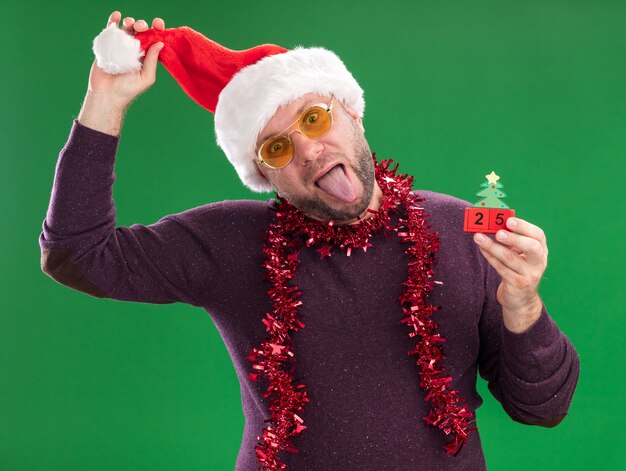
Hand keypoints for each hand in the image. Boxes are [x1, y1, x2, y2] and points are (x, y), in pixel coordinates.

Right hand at [86, 11, 165, 108]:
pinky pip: (111, 30)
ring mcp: (121, 47)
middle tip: (141, 27)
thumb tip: (160, 43)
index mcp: (146, 57)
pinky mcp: (108, 45)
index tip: (158, 24)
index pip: (154, 40)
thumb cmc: (128, 90)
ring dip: (130, 22)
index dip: (157, 30)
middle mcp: (135, 50)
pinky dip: (114, 21)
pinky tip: (117, 16)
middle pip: (140, 32)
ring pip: (127, 29)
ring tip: (130, 23)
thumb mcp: (146, 78)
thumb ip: (152, 61)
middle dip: (142, 25)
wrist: (106, 94)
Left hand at [473, 217, 547, 332]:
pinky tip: (482, 248)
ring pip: (510, 258)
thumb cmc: (518, 270)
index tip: (509, 220)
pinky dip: (490, 257)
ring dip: (492, 246)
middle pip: (531, 247)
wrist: (520, 299)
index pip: (538, 236)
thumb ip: (510, 241)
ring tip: (478, 237)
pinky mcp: (517, 284)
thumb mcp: (519, 255)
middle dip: (514, 238)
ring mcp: (529, 275)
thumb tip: (492, 224)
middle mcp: (539, 262)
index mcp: (541, 251)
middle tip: (498, 232)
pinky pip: (501, 268)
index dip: (524, 227)